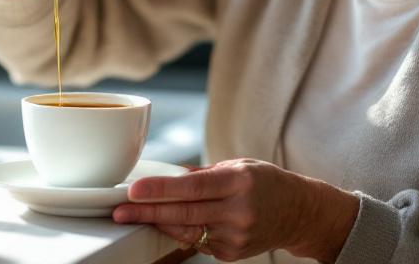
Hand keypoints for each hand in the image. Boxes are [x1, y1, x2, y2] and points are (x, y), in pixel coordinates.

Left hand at [112, 159, 358, 262]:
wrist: (299, 212)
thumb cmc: (267, 182)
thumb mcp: (238, 165)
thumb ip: (202, 173)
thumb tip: (167, 176)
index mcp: (238, 181)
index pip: (192, 187)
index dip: (161, 189)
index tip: (135, 190)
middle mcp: (237, 211)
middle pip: (184, 213)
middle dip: (147, 212)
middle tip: (119, 210)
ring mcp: (235, 236)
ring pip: (187, 230)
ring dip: (157, 223)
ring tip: (131, 216)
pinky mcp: (231, 253)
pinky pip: (197, 241)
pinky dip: (181, 231)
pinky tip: (168, 223)